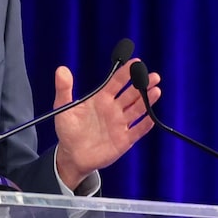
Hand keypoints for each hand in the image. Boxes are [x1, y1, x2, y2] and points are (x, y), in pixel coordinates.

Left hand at [52, 60, 160, 189]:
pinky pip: (137, 131)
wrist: (72, 155)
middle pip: (131, 94)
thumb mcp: (63, 108)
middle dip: (142, 84)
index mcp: (101, 99)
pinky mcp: (124, 140)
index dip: (126, 72)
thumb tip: (61, 69)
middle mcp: (113, 109)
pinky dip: (145, 124)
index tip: (136, 62)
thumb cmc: (68, 130)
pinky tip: (152, 117)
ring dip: (147, 101)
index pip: (116, 82)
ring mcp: (120, 124)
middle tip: (153, 76)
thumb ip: (63, 89)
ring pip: (137, 110)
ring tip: (156, 90)